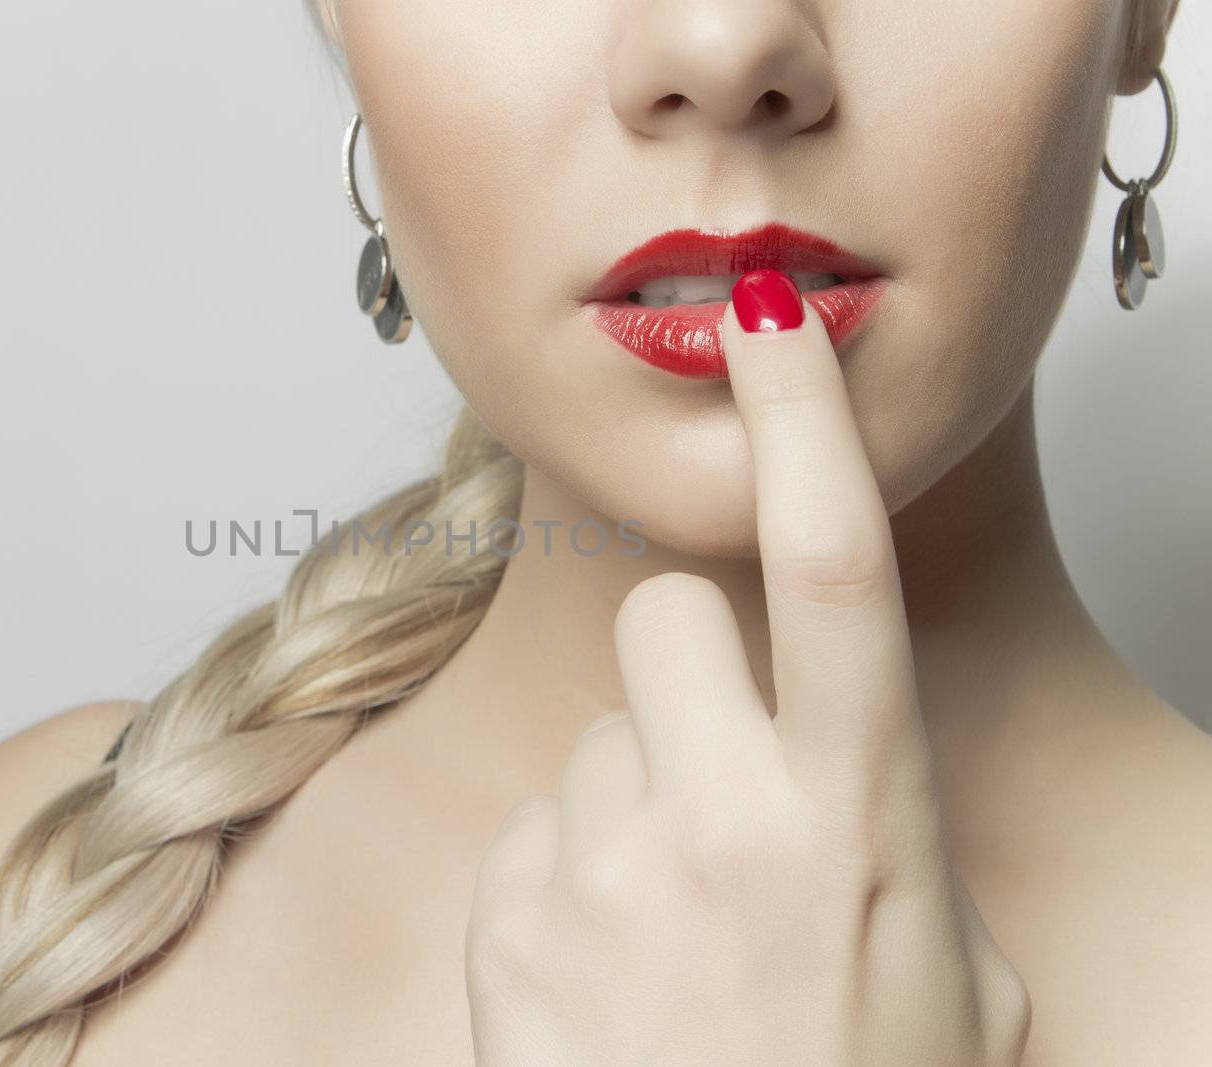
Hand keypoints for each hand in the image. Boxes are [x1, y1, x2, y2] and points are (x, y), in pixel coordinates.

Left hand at [463, 270, 1031, 1065]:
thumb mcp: (949, 972)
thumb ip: (891, 837)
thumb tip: (829, 774)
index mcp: (856, 812)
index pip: (835, 565)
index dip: (806, 422)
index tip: (768, 315)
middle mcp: (718, 814)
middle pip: (670, 620)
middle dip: (697, 673)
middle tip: (724, 786)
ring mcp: (596, 862)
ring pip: (602, 734)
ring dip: (637, 798)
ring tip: (671, 929)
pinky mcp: (505, 912)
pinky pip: (538, 825)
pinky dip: (570, 877)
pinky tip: (610, 977)